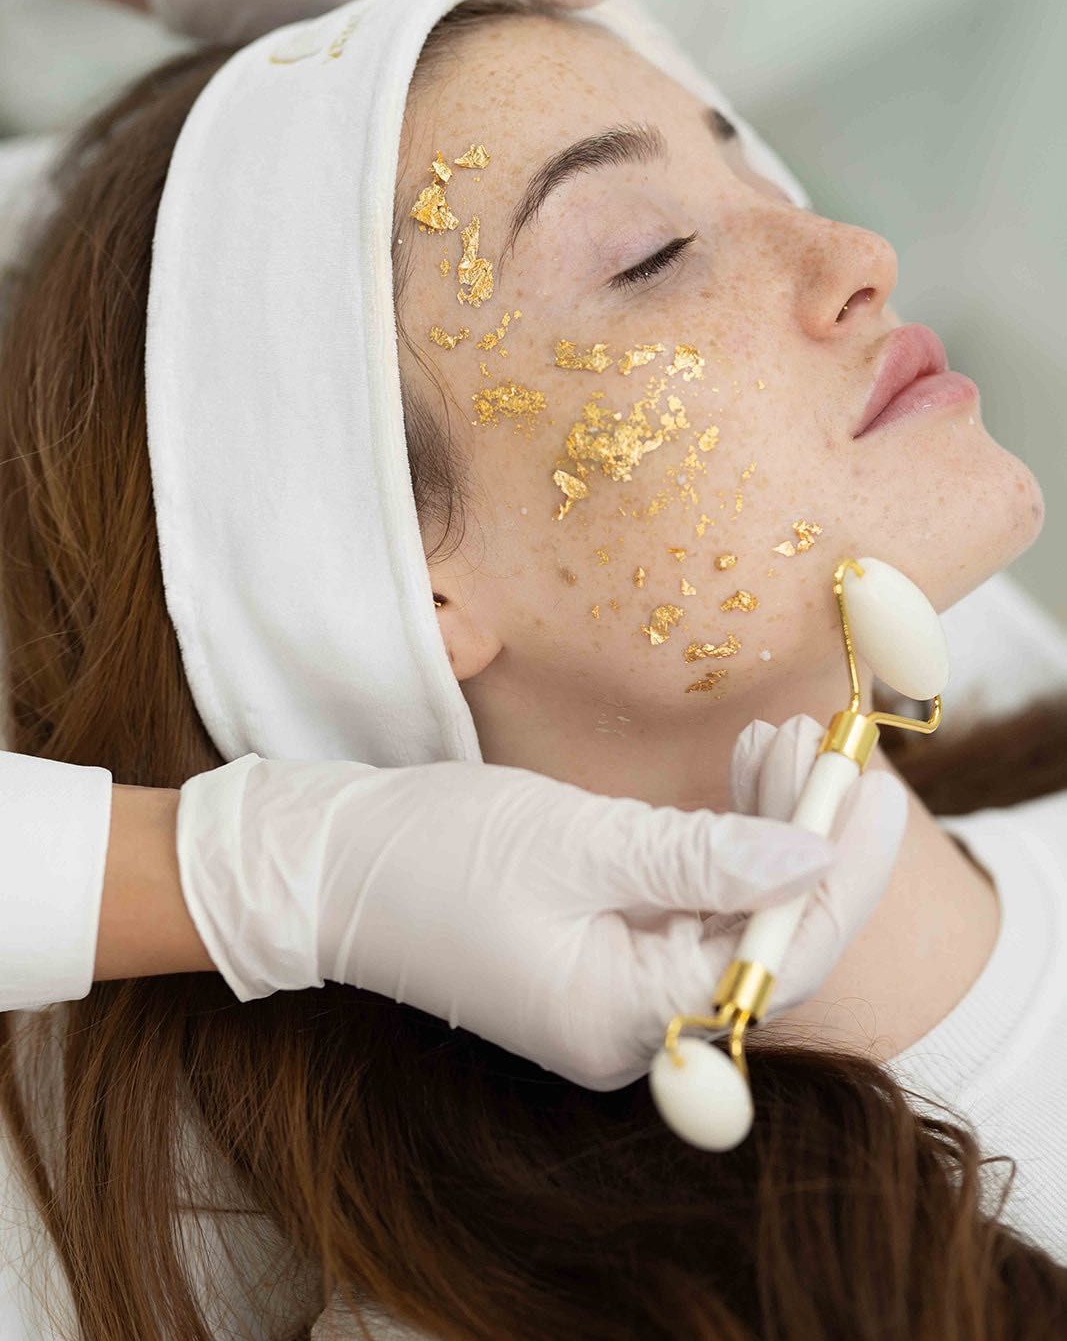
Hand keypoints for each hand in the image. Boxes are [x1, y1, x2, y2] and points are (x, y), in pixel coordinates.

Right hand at [176, 741, 903, 1091]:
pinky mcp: (593, 960)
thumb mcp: (577, 840)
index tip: (877, 791)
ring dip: (760, 836)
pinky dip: (712, 848)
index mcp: (623, 1018)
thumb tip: (815, 861)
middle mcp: (628, 1028)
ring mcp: (609, 997)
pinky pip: (682, 911)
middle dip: (803, 844)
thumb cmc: (433, 852)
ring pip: (726, 919)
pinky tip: (731, 785)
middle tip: (826, 752)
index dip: (842, 874)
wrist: (324, 865)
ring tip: (776, 745)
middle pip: (760, 942)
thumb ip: (703, 857)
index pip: (777, 957)